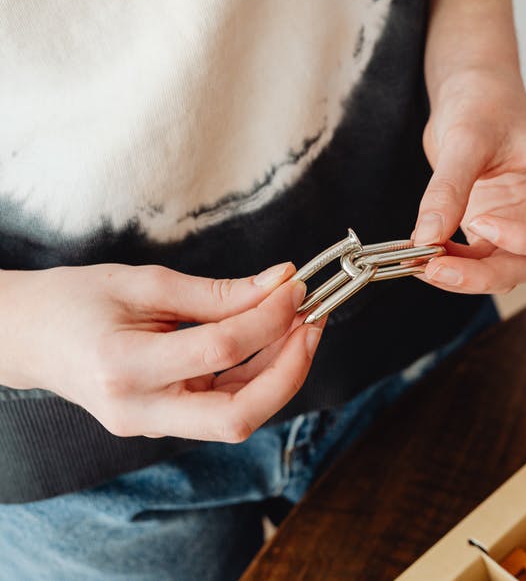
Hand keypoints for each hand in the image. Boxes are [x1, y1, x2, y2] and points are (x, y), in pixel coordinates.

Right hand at [0, 263, 322, 441]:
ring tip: (300, 324)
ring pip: (238, 417)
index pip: (220, 351)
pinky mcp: (165, 423)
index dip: (270, 318)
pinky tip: (272, 342)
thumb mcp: (144, 283)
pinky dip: (257, 377)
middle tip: (314, 322)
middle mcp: (139, 410)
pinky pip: (225, 408)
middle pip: (238, 416)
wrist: (25, 336)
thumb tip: (281, 283)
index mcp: (125, 368)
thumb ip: (216, 292)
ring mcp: (152, 425)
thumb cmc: (75, 301)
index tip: (296, 287)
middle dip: (291, 370)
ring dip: (281, 372)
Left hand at [411, 69, 525, 293]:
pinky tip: (425, 255)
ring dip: (466, 276)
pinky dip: (454, 266)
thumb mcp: (466, 138)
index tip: (480, 223)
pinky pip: (482, 265)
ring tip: (423, 263)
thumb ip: (450, 187)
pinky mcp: (500, 236)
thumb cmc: (486, 103)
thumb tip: (428, 236)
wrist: (472, 97)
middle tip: (436, 267)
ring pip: (507, 272)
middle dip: (485, 273)